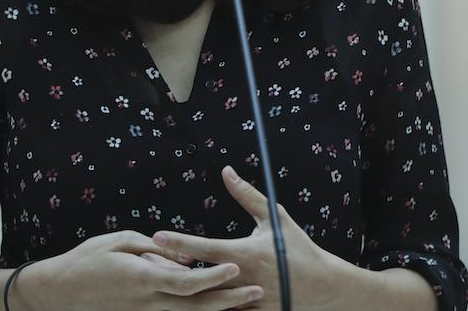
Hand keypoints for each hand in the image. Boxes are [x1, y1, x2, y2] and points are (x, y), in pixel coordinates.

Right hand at [14, 229, 262, 310]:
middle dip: (228, 300)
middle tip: (257, 292)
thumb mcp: (119, 243)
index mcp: (142, 280)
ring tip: (247, 303)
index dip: (213, 277)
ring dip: (218, 309)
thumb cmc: (86, 260)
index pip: (186, 282)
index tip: (236, 266)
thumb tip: (187, 258)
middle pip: (195, 305)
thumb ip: (156, 250)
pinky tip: (215, 308)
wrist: (56, 293)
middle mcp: (147, 302)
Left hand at [154, 166, 347, 310]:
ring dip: (182, 292)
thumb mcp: (274, 217)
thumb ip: (247, 195)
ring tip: (157, 283)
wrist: (322, 285)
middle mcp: (242, 278)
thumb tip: (226, 171)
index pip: (206, 247)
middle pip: (197, 278)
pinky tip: (182, 301)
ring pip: (206, 300)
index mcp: (246, 254)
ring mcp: (245, 301)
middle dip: (170, 270)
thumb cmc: (296, 247)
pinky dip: (203, 305)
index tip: (157, 235)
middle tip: (145, 262)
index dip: (180, 241)